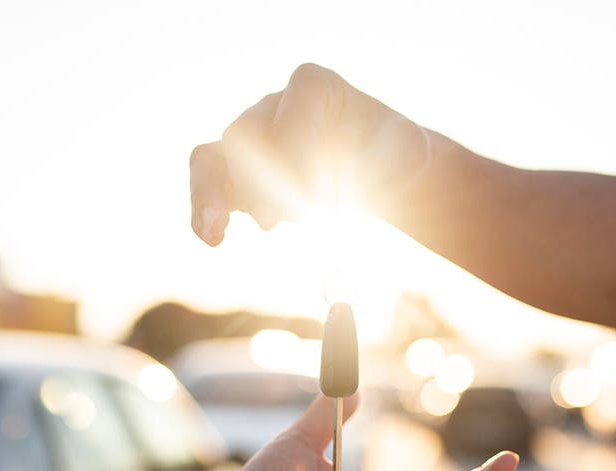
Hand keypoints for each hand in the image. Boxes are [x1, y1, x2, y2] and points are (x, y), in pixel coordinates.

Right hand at [189, 63, 430, 244]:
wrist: (377, 174)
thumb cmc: (394, 158)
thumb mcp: (410, 152)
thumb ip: (403, 153)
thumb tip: (405, 159)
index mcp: (315, 86)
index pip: (289, 116)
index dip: (300, 158)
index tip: (326, 197)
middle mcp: (273, 105)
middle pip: (247, 137)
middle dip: (267, 182)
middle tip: (305, 215)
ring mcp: (251, 138)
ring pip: (213, 159)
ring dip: (212, 196)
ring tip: (216, 232)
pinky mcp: (239, 172)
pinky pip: (208, 181)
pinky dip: (204, 210)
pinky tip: (212, 238)